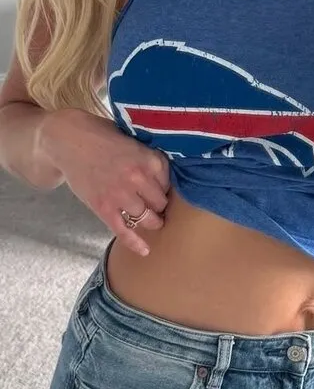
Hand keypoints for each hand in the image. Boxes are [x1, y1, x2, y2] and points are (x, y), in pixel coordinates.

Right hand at [39, 108, 169, 256]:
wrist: (69, 140)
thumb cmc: (102, 137)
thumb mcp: (133, 141)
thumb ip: (149, 159)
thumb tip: (166, 178)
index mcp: (149, 159)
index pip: (170, 184)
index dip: (167, 188)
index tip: (164, 191)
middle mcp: (138, 178)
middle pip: (161, 203)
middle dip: (161, 207)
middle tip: (159, 208)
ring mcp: (120, 194)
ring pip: (146, 218)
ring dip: (151, 223)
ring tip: (152, 222)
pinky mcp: (103, 207)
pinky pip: (123, 230)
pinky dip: (135, 243)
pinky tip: (145, 250)